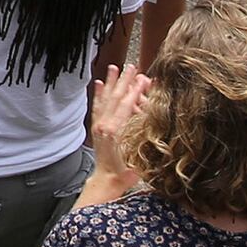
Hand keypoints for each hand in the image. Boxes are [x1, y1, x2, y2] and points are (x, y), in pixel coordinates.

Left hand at [86, 62, 151, 180]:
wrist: (107, 179)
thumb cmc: (126, 172)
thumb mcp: (139, 155)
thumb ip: (143, 136)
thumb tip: (151, 117)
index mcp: (115, 130)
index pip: (126, 105)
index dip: (135, 90)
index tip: (143, 78)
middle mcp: (104, 124)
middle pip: (116, 98)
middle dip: (124, 81)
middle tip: (131, 67)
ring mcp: (98, 125)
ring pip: (105, 99)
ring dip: (110, 83)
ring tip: (113, 68)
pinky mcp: (95, 127)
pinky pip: (97, 106)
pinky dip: (98, 94)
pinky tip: (98, 84)